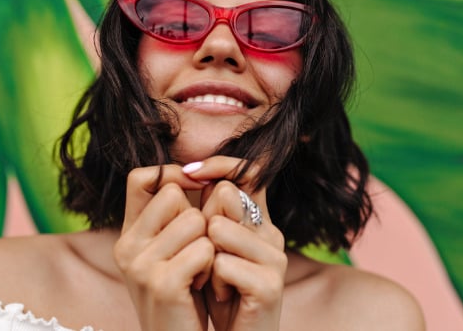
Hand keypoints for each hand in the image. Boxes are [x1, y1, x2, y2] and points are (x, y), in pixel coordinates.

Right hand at [114, 165, 211, 330]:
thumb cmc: (184, 296)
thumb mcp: (172, 251)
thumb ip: (177, 215)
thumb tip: (203, 172)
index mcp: (128, 234)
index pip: (142, 177)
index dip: (174, 175)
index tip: (196, 189)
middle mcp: (126, 246)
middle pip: (174, 194)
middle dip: (197, 216)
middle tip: (196, 251)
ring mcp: (140, 265)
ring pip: (195, 220)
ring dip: (209, 244)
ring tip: (198, 271)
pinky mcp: (162, 283)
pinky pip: (205, 249)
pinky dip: (213, 266)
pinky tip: (201, 285)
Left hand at [183, 156, 287, 330]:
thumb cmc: (217, 293)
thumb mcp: (208, 248)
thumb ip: (206, 213)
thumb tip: (187, 172)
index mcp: (257, 219)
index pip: (248, 171)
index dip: (220, 165)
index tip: (191, 172)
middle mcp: (270, 231)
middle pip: (226, 195)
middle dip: (202, 222)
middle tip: (205, 256)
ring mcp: (275, 256)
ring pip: (218, 229)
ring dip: (204, 259)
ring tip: (214, 281)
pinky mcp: (271, 283)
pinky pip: (222, 264)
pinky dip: (214, 282)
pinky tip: (225, 296)